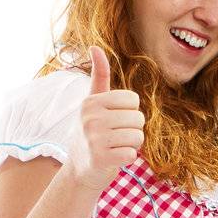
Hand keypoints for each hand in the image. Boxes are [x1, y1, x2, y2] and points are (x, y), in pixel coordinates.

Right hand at [66, 45, 144, 192]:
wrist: (79, 170)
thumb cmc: (91, 133)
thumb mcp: (92, 103)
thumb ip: (98, 76)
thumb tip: (95, 47)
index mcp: (91, 102)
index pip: (133, 100)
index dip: (130, 112)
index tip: (115, 121)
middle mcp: (90, 118)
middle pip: (138, 118)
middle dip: (133, 130)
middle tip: (116, 137)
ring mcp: (94, 139)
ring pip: (138, 137)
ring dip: (132, 145)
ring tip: (116, 147)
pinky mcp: (100, 159)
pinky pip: (132, 155)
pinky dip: (127, 159)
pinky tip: (114, 159)